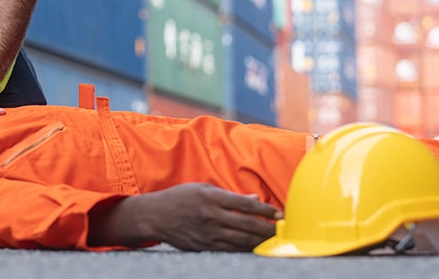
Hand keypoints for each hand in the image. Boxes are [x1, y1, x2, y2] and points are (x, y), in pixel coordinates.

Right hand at [90, 183, 280, 251]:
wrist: (155, 216)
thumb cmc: (180, 198)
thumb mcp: (203, 189)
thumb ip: (229, 195)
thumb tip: (254, 198)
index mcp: (212, 198)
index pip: (246, 204)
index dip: (265, 209)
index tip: (279, 213)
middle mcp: (211, 216)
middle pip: (248, 224)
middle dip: (268, 228)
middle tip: (283, 229)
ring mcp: (208, 233)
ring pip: (242, 240)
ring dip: (261, 241)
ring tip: (274, 240)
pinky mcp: (204, 246)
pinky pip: (230, 249)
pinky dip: (245, 249)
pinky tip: (255, 247)